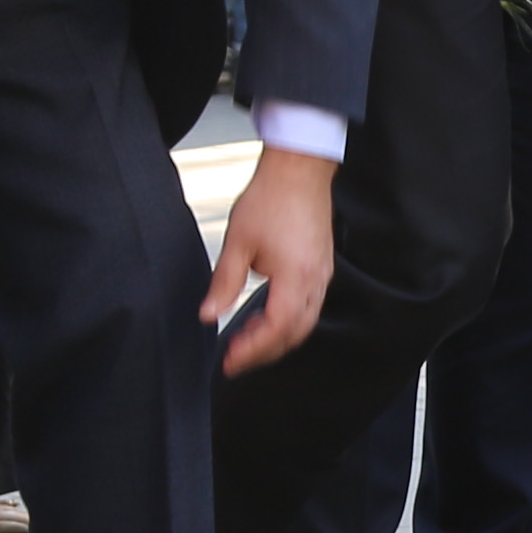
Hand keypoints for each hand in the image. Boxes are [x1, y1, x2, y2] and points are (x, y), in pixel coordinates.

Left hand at [202, 145, 334, 373]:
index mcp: (295, 277)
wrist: (298, 170)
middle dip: (264, 352)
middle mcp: (315, 281)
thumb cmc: (270, 199)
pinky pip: (309, 306)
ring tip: (246, 337)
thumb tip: (209, 315)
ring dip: (276, 337)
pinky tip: (265, 314)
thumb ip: (224, 283)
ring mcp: (323, 275)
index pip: (275, 329)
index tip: (229, 361)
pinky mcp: (322, 268)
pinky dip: (288, 320)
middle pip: (294, 334)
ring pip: (304, 323)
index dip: (252, 351)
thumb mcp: (237, 242)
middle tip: (236, 358)